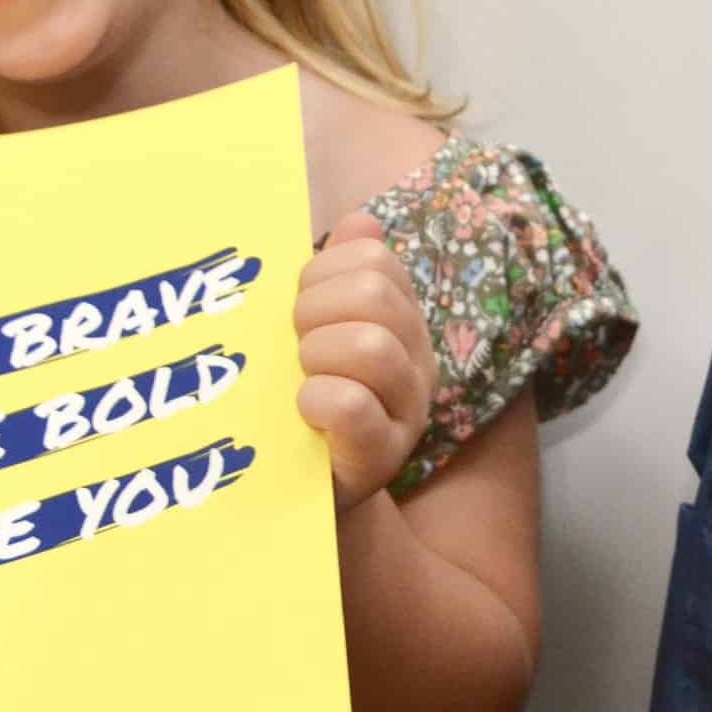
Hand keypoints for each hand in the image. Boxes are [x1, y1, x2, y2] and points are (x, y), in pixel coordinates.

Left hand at [295, 210, 437, 510]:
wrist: (299, 490)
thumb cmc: (304, 403)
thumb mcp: (316, 333)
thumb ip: (335, 277)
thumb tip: (360, 220)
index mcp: (403, 321)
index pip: (374, 260)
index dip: (322, 272)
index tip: (296, 307)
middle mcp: (417, 362)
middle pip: (374, 296)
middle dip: (315, 310)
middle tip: (295, 345)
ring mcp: (406, 412)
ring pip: (371, 346)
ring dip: (316, 354)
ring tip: (300, 377)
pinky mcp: (380, 459)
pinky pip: (352, 407)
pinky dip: (317, 399)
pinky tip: (303, 407)